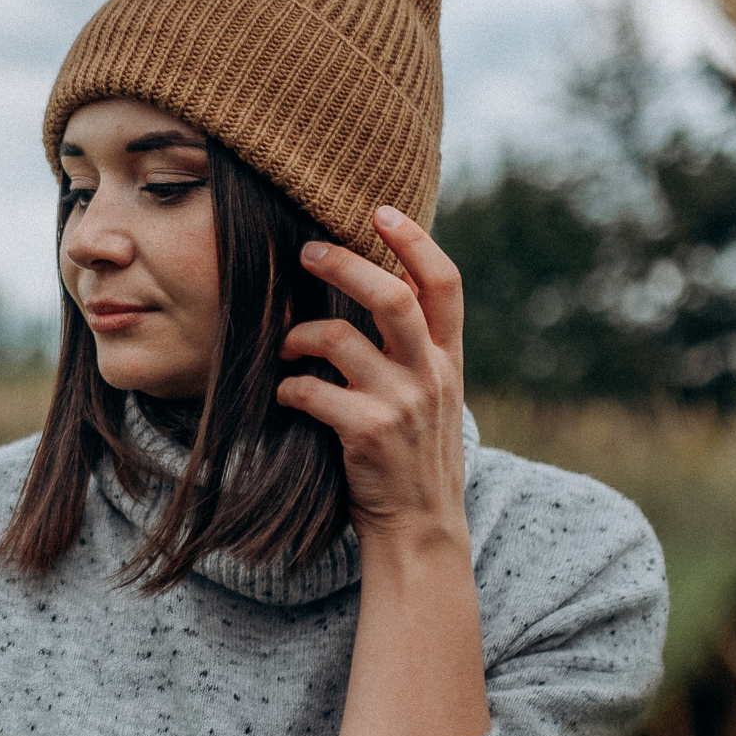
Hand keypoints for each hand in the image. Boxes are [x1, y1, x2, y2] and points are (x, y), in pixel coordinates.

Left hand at [275, 206, 467, 553]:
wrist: (419, 526)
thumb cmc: (414, 454)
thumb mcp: (432, 395)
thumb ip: (416, 348)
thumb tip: (379, 288)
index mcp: (449, 357)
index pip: (444, 282)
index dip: (415, 240)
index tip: (381, 210)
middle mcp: (432, 373)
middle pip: (392, 297)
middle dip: (345, 265)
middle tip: (306, 252)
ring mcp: (402, 404)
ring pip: (341, 339)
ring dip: (300, 335)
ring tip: (286, 345)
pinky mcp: (368, 433)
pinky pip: (313, 391)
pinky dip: (290, 387)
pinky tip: (286, 394)